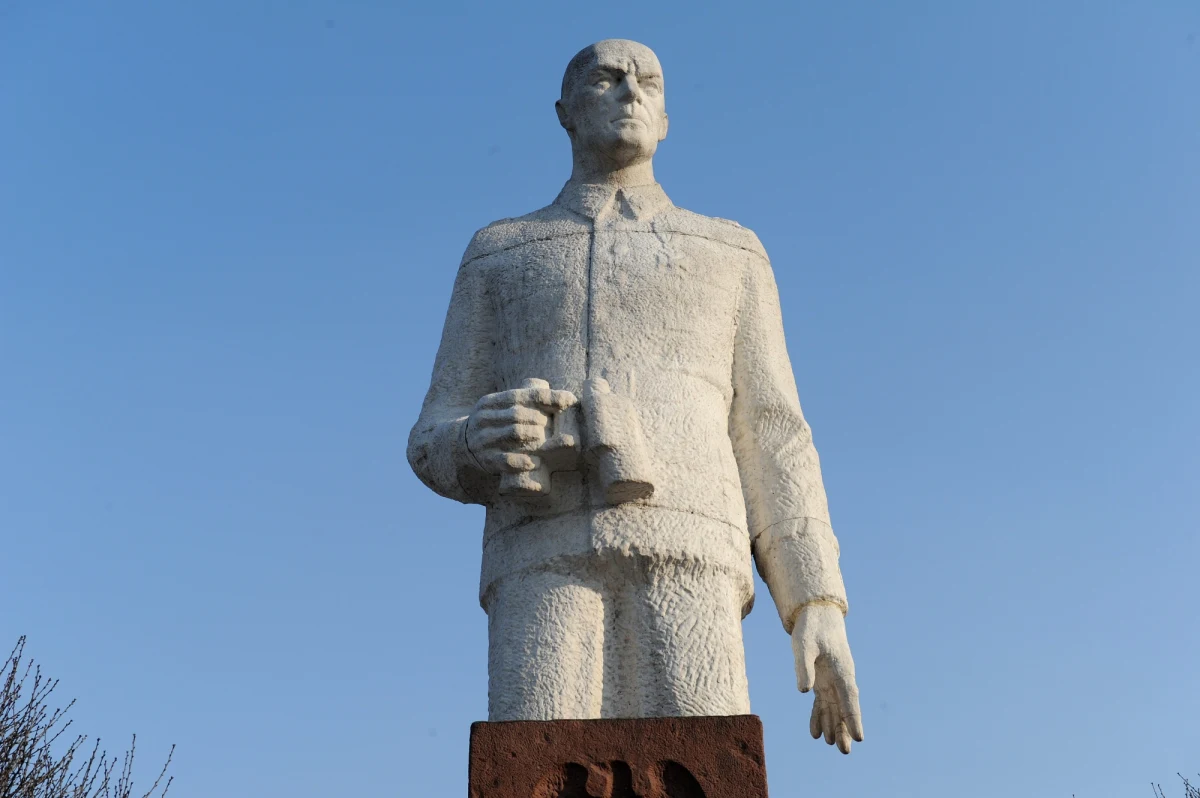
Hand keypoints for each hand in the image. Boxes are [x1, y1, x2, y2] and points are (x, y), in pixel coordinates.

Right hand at [465, 383, 577, 476]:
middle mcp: (485, 418)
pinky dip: (522, 461)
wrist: (460, 447)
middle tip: (553, 426)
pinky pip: (505, 460)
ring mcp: (483, 439)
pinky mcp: (486, 459)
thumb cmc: (493, 425)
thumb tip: (567, 398)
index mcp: (490, 402)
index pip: (521, 395)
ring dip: (535, 436)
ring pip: (514, 433)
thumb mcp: (500, 408)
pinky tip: (535, 462)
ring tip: (546, 442)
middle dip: (540, 419)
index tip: (569, 400)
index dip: (547, 397)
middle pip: (518, 414)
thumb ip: (526, 401)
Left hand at [792, 601, 863, 753]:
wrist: (816, 614)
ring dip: (833, 726)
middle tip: (845, 751)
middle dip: (845, 729)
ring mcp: (832, 679)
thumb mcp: (803, 645)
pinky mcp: (822, 679)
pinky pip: (822, 702)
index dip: (854, 718)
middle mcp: (840, 677)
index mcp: (841, 670)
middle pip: (844, 708)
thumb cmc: (811, 627)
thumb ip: (803, 667)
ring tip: (831, 745)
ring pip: (834, 708)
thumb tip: (804, 692)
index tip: (859, 737)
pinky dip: (819, 716)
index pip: (849, 698)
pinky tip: (815, 733)